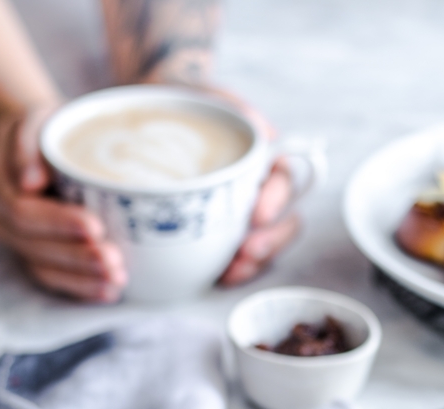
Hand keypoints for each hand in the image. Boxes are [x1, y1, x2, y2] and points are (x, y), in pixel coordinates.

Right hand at [0, 107, 127, 301]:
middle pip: (35, 247)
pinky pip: (54, 281)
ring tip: (117, 279)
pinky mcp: (37, 259)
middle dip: (77, 257)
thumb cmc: (45, 131)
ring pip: (45, 269)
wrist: (43, 146)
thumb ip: (28, 142)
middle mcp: (1, 219)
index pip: (24, 212)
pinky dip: (82, 288)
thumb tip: (31, 180)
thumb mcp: (36, 119)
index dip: (59, 223)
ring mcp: (18, 243)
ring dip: (82, 278)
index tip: (95, 226)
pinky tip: (108, 292)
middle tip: (114, 260)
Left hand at [199, 87, 299, 286]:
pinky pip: (237, 256)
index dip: (276, 201)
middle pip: (283, 221)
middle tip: (246, 254)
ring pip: (263, 244)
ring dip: (252, 263)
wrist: (159, 113)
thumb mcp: (211, 97)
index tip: (257, 217)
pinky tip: (219, 277)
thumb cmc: (190, 103)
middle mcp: (260, 188)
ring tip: (231, 273)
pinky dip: (231, 270)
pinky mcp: (223, 232)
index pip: (283, 180)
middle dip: (269, 243)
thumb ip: (235, 109)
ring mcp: (243, 213)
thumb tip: (259, 127)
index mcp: (265, 158)